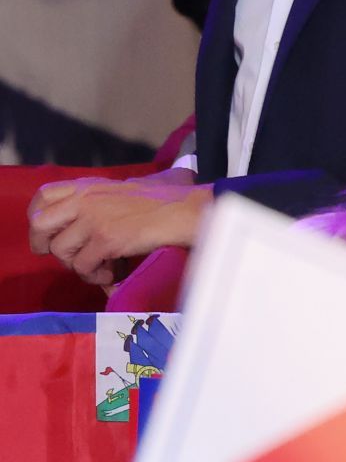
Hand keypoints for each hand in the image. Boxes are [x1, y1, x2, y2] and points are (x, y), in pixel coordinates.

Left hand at [27, 169, 208, 285]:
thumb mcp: (130, 188)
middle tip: (68, 258)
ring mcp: (94, 220)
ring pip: (62, 251)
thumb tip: (103, 216)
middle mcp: (85, 200)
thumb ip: (109, 198)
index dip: (40, 218)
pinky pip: (84, 266)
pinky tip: (114, 274)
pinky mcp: (107, 240)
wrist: (189, 210)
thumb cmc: (171, 198)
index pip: (44, 196)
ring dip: (79, 266)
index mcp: (90, 186)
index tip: (53, 233)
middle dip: (47, 246)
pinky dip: (97, 276)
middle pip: (40, 225)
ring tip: (101, 270)